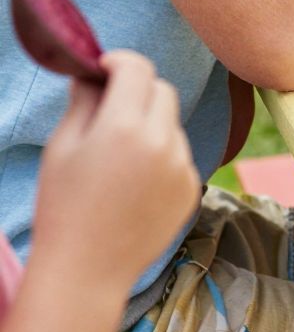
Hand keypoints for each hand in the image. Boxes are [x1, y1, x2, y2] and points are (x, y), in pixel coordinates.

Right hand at [32, 51, 197, 297]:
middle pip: (161, 90)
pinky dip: (161, 155)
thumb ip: (83, 103)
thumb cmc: (64, 207)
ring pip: (172, 123)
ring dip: (150, 125)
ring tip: (117, 159)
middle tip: (111, 107)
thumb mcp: (62, 148)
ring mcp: (182, 165)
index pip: (137, 69)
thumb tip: (93, 73)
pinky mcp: (193, 186)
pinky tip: (133, 184)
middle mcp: (162, 142)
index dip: (119, 62)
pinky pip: (180, 154)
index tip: (104, 69)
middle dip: (138, 90)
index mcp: (124, 127)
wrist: (88, 269)